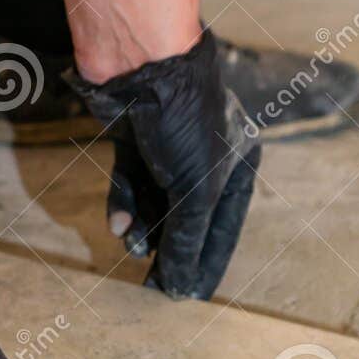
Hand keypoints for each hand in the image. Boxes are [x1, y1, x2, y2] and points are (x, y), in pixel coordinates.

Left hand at [70, 30, 260, 300]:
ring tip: (134, 250)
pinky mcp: (134, 139)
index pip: (224, 226)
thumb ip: (187, 240)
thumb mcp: (196, 190)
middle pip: (187, 216)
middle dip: (170, 250)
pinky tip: (119, 225)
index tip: (191, 297)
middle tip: (154, 288)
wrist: (142, 61)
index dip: (207, 263)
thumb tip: (181, 289)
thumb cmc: (186, 121)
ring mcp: (168, 145)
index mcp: (239, 162)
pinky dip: (124, 203)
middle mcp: (207, 154)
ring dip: (144, 228)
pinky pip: (131, 181)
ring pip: (155, 201)